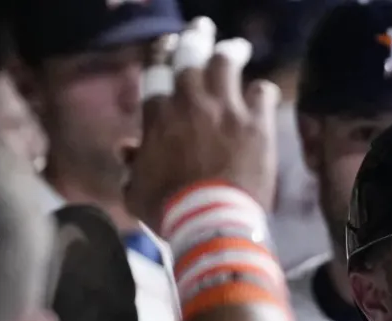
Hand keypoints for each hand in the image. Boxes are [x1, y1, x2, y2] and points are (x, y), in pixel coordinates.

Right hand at [125, 19, 279, 232]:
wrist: (211, 221)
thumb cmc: (169, 210)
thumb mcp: (136, 190)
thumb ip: (133, 166)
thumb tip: (128, 149)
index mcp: (158, 115)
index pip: (157, 70)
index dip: (163, 53)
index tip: (169, 45)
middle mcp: (190, 103)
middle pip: (191, 56)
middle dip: (195, 38)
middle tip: (202, 29)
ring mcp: (226, 110)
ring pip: (226, 63)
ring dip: (230, 52)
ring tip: (236, 48)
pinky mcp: (256, 124)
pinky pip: (262, 92)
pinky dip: (262, 91)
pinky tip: (263, 94)